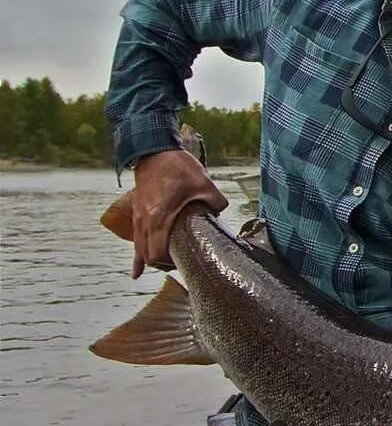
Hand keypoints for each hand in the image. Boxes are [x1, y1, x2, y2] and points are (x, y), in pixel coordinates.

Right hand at [130, 149, 227, 278]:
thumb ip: (216, 202)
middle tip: (182, 262)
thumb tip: (222, 213)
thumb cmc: (177, 168)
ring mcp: (138, 219)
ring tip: (168, 265)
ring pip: (141, 250)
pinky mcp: (137, 214)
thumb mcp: (204, 184)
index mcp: (160, 218)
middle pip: (149, 256)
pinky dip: (138, 257)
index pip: (159, 253)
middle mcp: (145, 223)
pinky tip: (136, 273)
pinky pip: (135, 241)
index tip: (185, 262)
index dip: (170, 262)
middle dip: (163, 263)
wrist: (154, 152)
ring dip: (153, 259)